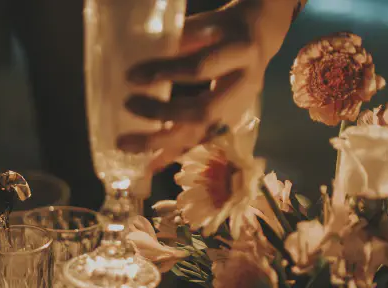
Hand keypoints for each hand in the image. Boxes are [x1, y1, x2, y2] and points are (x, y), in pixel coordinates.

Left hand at [118, 0, 297, 171]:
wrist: (261, 38)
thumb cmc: (227, 27)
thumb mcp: (208, 23)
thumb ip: (181, 40)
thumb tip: (141, 60)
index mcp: (240, 53)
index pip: (200, 68)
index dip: (166, 73)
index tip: (132, 76)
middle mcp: (242, 86)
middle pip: (201, 111)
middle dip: (161, 113)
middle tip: (129, 105)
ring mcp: (237, 110)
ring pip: (199, 134)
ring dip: (161, 142)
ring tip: (127, 145)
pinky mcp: (229, 125)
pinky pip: (198, 143)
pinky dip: (172, 154)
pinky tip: (148, 164)